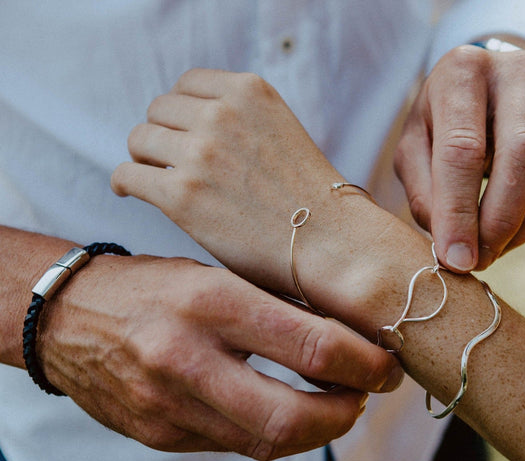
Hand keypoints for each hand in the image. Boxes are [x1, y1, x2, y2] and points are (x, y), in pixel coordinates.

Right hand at [37, 253, 402, 459]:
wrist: (71, 317)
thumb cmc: (153, 285)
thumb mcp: (216, 274)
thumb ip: (275, 310)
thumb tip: (343, 341)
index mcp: (211, 301)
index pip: (312, 346)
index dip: (364, 365)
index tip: (384, 366)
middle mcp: (187, 358)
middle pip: (293, 417)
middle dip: (346, 415)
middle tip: (364, 397)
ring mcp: (168, 405)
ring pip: (267, 443)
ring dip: (315, 431)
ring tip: (334, 406)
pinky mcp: (159, 435)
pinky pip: (234, 445)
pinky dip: (272, 433)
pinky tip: (284, 412)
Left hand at [112, 69, 345, 295]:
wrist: (331, 242)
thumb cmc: (310, 199)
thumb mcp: (279, 132)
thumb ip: (238, 120)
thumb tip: (190, 127)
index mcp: (248, 92)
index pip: (186, 84)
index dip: (178, 112)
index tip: (179, 133)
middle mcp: (220, 114)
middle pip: (158, 110)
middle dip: (161, 135)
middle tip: (165, 161)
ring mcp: (200, 153)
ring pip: (139, 140)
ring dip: (143, 158)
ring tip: (150, 176)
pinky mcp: (182, 196)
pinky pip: (128, 175)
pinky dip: (124, 182)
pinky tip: (130, 190)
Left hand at [394, 41, 524, 271]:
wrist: (475, 91)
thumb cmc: (435, 125)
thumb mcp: (411, 149)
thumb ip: (422, 192)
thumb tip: (449, 243)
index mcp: (461, 73)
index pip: (463, 150)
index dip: (459, 211)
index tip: (454, 258)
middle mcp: (513, 73)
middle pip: (522, 154)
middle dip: (499, 220)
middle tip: (477, 262)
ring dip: (521, 224)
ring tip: (489, 252)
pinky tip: (507, 232)